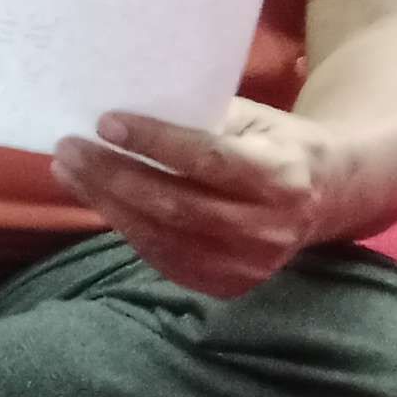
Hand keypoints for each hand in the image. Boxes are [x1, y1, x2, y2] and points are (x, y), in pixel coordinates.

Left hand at [54, 100, 336, 298]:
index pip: (208, 160)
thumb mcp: (253, 118)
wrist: (327, 196)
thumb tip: (123, 112)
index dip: (155, 142)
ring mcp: (250, 263)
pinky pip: (164, 258)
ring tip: (70, 171)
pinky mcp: (229, 285)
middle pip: (175, 204)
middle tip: (69, 147)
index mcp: (282, 176)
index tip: (106, 122)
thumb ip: (200, 118)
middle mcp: (269, 226)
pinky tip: (100, 200)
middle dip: (113, 175)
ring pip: (162, 236)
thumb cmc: (277, 145)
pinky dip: (126, 227)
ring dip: (107, 203)